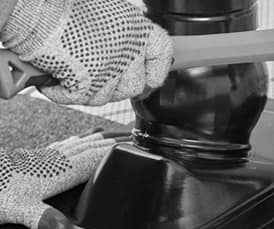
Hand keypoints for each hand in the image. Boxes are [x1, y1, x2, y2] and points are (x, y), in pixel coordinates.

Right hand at [0, 0, 172, 104]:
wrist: (37, 14)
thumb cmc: (72, 12)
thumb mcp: (113, 16)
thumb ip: (132, 38)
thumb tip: (141, 59)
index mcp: (139, 31)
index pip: (163, 57)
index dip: (156, 72)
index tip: (149, 78)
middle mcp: (128, 51)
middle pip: (134, 87)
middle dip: (117, 85)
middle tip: (100, 72)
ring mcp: (109, 70)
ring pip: (108, 97)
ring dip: (90, 88)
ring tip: (77, 67)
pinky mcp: (87, 84)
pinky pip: (83, 99)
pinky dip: (67, 91)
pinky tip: (61, 75)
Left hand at [0, 129, 129, 228]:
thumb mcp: (18, 210)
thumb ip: (41, 218)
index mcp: (59, 170)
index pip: (95, 157)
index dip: (116, 151)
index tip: (135, 146)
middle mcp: (57, 159)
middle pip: (92, 147)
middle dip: (113, 142)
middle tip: (131, 137)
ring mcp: (48, 156)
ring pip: (80, 143)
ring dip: (98, 138)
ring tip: (112, 135)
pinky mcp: (39, 156)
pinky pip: (65, 145)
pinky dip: (78, 140)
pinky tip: (77, 140)